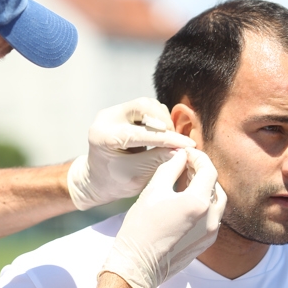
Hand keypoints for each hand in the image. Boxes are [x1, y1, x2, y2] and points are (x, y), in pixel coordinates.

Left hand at [67, 98, 195, 209]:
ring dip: (162, 118)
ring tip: (170, 137)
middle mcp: (105, 119)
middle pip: (142, 106)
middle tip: (177, 138)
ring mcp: (112, 113)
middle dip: (165, 121)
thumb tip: (182, 149)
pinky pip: (144, 107)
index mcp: (104, 137)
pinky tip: (162, 133)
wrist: (98, 180)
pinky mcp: (119, 112)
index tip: (188, 145)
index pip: (143, 133)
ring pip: (145, 104)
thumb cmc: (114, 183)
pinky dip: (157, 118)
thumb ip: (158, 159)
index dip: (169, 139)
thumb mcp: (137, 176)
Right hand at [100, 148, 226, 287]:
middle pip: (215, 185)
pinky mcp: (206, 243)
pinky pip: (213, 217)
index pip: (208, 170)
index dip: (198, 157)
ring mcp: (211, 233)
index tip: (186, 153)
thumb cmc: (140, 228)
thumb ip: (170, 169)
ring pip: (217, 202)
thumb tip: (179, 156)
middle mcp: (211, 218)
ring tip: (187, 182)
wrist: (138, 265)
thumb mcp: (153, 191)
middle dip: (203, 172)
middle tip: (186, 164)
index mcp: (198, 203)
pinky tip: (187, 202)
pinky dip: (205, 205)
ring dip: (206, 188)